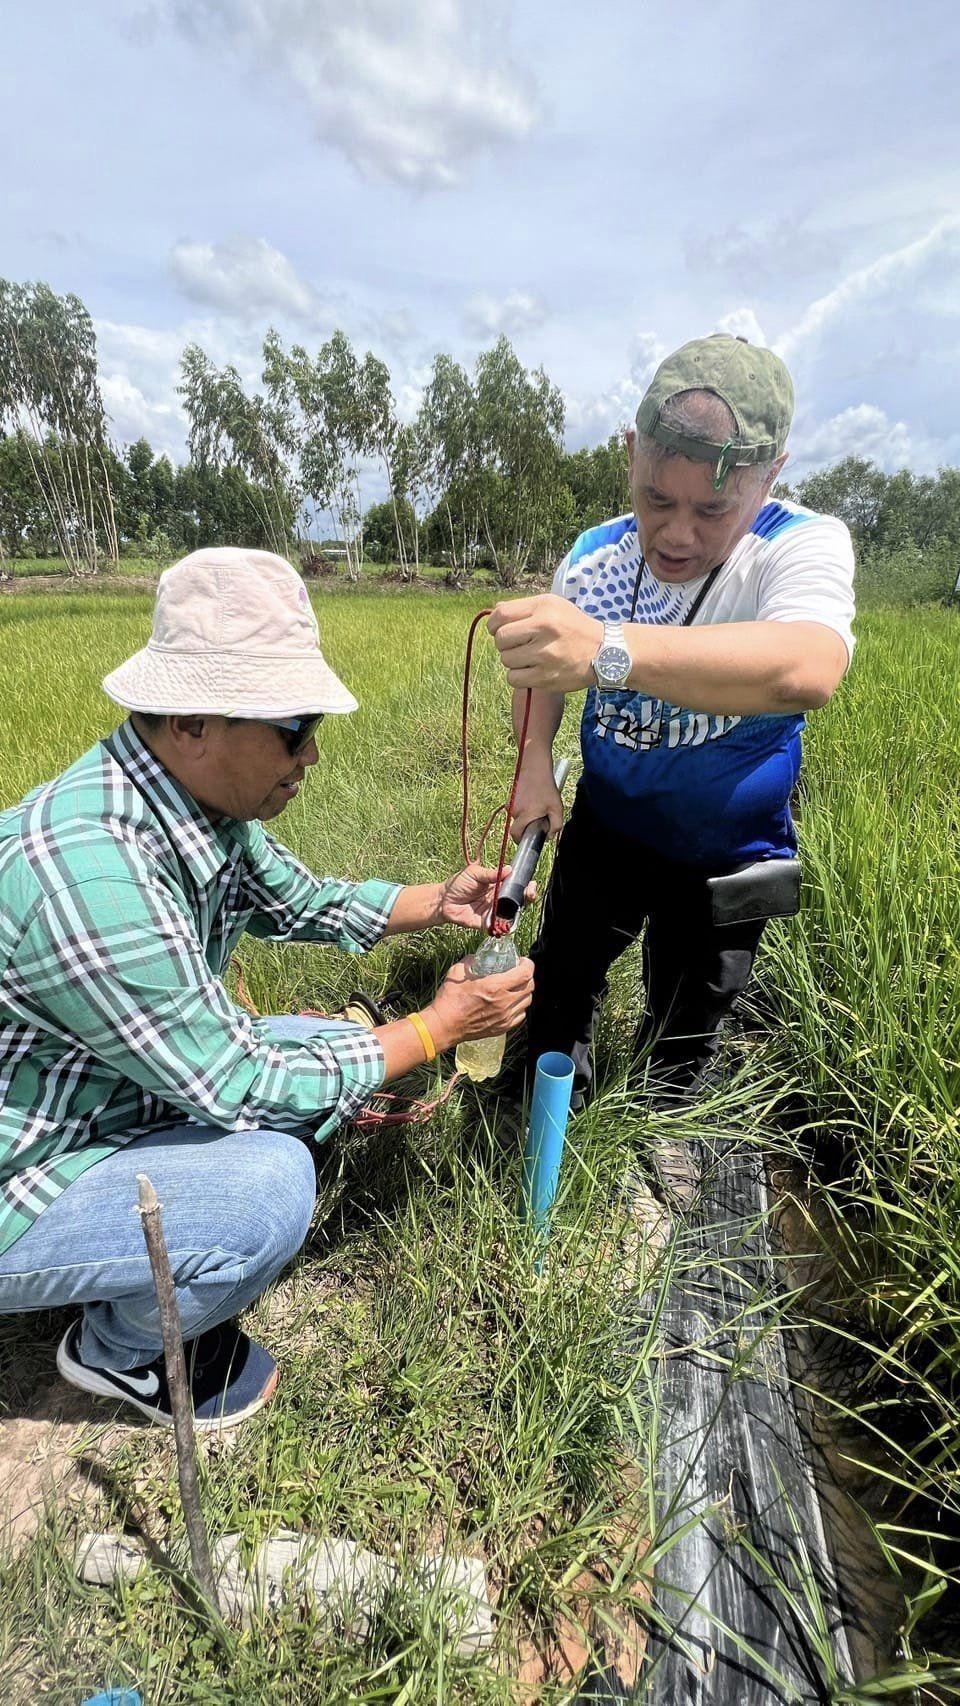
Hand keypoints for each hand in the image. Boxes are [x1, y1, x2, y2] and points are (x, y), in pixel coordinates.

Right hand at [423, 955, 534, 1049]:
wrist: (445, 1025)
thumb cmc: (450, 1000)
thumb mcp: (458, 971)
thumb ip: (471, 961)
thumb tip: (477, 957)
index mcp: (495, 986)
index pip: (525, 973)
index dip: (527, 964)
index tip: (522, 961)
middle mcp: (504, 1002)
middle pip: (530, 986)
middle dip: (527, 976)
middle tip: (519, 972)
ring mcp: (505, 1017)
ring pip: (527, 1001)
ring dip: (524, 992)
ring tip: (515, 987)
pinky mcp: (502, 1027)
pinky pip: (520, 1015)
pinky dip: (519, 1007)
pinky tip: (510, 1003)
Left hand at [438, 861, 535, 929]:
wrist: (444, 900)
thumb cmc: (459, 884)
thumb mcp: (475, 873)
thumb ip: (491, 874)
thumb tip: (509, 869)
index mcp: (499, 886)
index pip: (517, 886)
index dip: (526, 886)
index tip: (531, 883)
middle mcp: (500, 900)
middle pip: (519, 901)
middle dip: (528, 897)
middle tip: (530, 893)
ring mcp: (495, 913)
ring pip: (512, 915)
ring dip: (519, 911)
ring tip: (520, 904)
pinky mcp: (487, 924)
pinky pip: (499, 927)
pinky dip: (505, 925)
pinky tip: (507, 920)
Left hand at [487, 594, 603, 691]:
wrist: (604, 652)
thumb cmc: (573, 627)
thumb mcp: (553, 606)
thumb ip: (523, 608)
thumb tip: (494, 613)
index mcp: (544, 607)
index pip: (500, 614)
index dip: (493, 624)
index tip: (498, 630)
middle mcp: (544, 628)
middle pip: (501, 639)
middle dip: (505, 644)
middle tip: (519, 645)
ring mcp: (545, 654)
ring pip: (506, 660)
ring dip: (513, 660)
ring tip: (530, 657)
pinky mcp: (547, 677)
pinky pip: (514, 678)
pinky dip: (518, 676)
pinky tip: (532, 671)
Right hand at [509, 759, 563, 841]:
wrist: (535, 767)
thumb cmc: (546, 787)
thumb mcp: (557, 808)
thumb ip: (556, 825)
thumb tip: (550, 837)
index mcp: (525, 815)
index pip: (515, 834)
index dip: (520, 840)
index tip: (528, 839)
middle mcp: (514, 810)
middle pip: (517, 826)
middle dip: (527, 826)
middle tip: (540, 818)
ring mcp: (510, 803)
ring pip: (517, 816)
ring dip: (526, 815)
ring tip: (537, 804)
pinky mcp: (510, 796)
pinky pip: (516, 808)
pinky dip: (523, 807)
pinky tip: (532, 798)